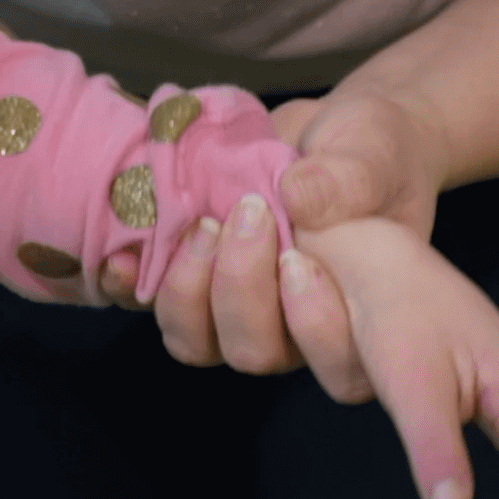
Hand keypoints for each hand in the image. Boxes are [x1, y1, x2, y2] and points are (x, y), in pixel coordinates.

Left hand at [95, 85, 448, 385]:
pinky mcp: (188, 280)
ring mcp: (233, 310)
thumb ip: (349, 179)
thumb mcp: (373, 154)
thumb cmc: (369, 153)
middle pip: (254, 352)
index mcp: (353, 316)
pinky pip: (146, 305)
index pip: (340, 368)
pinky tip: (125, 251)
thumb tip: (299, 198)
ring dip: (187, 288)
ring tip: (201, 224)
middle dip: (241, 288)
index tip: (300, 260)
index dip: (316, 330)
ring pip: (195, 340)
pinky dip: (129, 282)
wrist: (326, 131)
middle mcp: (290, 329)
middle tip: (248, 213)